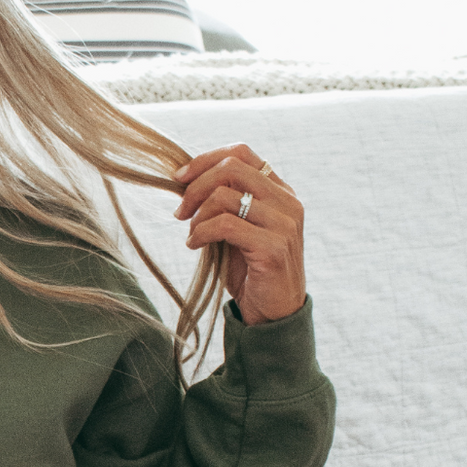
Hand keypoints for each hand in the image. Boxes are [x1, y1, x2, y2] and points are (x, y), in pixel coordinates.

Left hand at [173, 144, 305, 325]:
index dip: (205, 160)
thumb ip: (223, 201)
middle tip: (179, 211)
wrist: (273, 313)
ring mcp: (284, 224)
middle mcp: (288, 202)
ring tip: (191, 235)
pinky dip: (200, 233)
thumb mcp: (237, 227)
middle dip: (195, 186)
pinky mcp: (273, 247)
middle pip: (231, 168)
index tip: (179, 178)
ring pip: (225, 196)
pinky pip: (224, 225)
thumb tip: (184, 179)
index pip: (241, 153)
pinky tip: (194, 245)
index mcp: (280, 191)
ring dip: (197, 215)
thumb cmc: (250, 269)